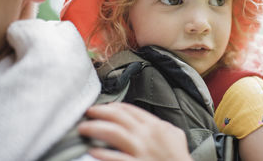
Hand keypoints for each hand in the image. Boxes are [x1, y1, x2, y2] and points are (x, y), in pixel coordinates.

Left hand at [78, 103, 192, 160]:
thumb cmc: (179, 158)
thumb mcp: (176, 136)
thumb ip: (164, 126)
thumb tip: (155, 121)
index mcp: (156, 126)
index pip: (131, 110)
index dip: (115, 106)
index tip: (105, 107)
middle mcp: (146, 135)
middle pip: (119, 117)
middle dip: (101, 112)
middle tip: (89, 112)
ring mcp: (140, 151)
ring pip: (113, 132)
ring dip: (95, 128)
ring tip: (83, 127)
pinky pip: (115, 158)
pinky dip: (102, 154)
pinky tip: (92, 151)